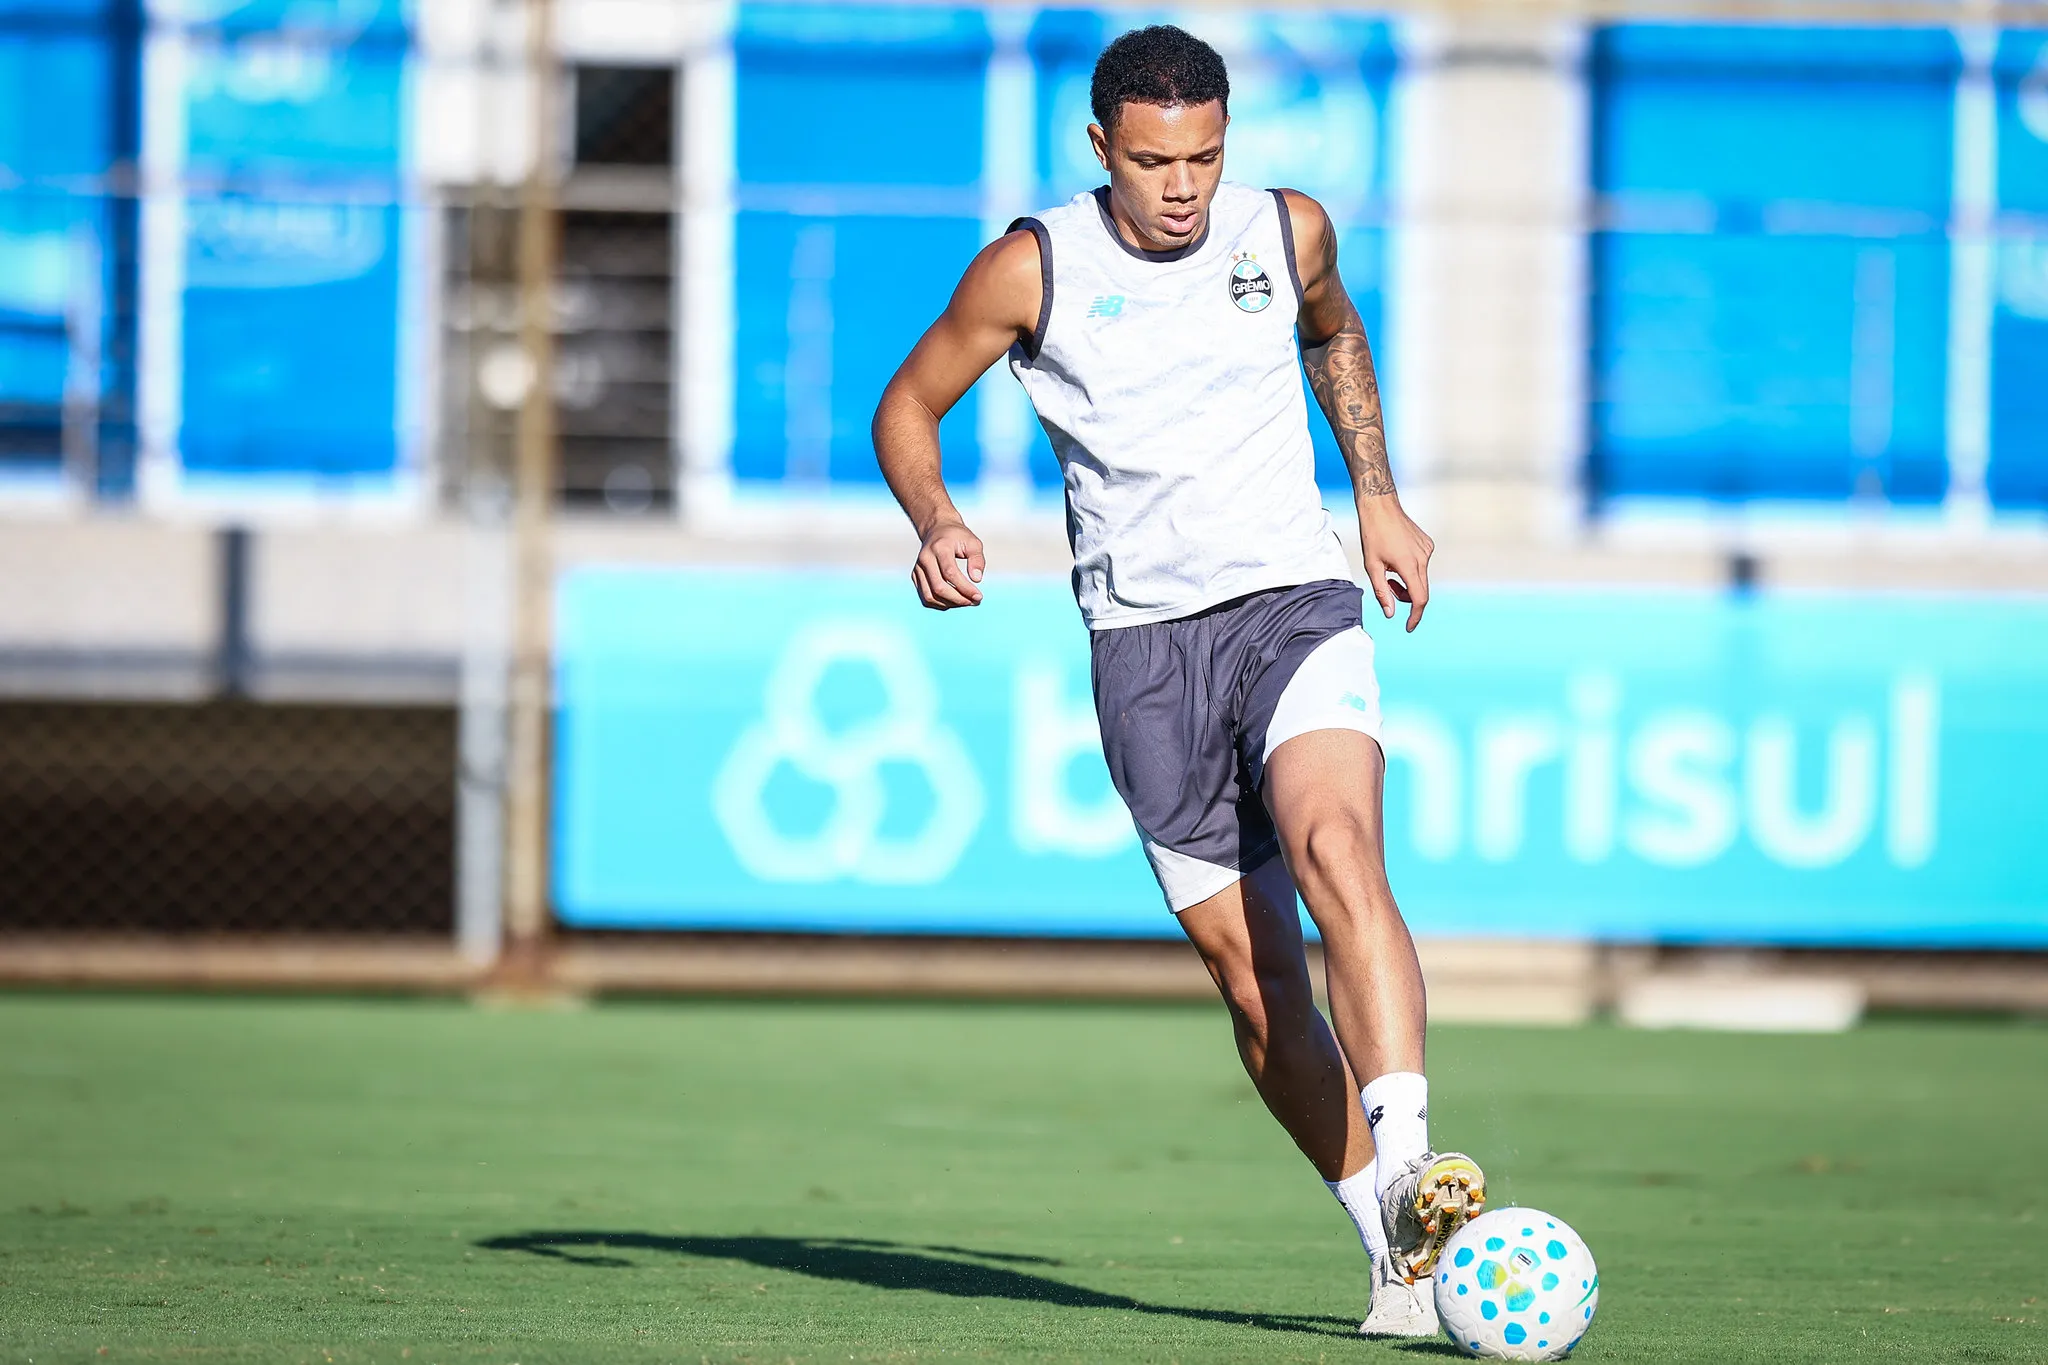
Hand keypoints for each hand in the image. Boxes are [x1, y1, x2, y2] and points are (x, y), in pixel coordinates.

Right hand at [912, 518, 985, 609]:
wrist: (937, 529)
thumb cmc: (958, 537)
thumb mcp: (973, 542)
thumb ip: (977, 559)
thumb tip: (976, 579)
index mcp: (939, 547)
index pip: (950, 573)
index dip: (965, 588)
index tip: (978, 596)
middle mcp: (925, 558)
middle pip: (938, 587)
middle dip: (958, 599)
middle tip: (974, 602)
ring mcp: (918, 568)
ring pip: (930, 596)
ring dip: (950, 604)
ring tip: (966, 602)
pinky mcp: (915, 576)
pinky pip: (926, 597)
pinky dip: (941, 603)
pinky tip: (954, 600)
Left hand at [1357, 495, 1432, 631]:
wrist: (1380, 506)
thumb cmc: (1372, 534)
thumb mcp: (1372, 566)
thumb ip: (1382, 592)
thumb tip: (1391, 614)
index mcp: (1409, 565)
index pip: (1418, 599)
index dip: (1414, 616)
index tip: (1408, 627)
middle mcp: (1423, 558)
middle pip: (1421, 590)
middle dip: (1407, 598)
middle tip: (1389, 589)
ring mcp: (1427, 550)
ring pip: (1421, 578)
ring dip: (1407, 583)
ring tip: (1389, 571)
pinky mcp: (1427, 544)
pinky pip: (1422, 565)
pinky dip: (1411, 570)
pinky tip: (1397, 557)